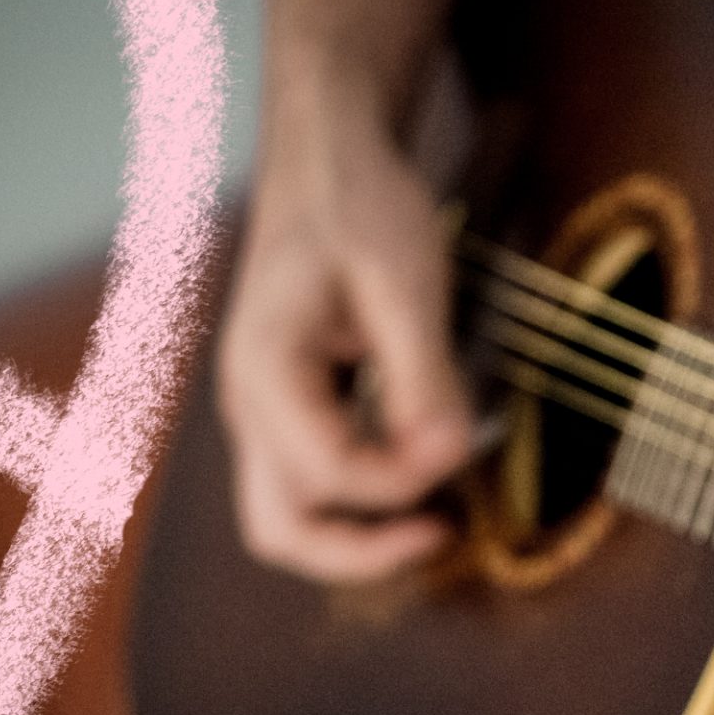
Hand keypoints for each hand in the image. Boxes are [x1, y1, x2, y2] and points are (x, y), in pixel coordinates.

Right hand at [216, 123, 472, 582]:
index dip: (405, 480)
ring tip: (438, 518)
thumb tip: (449, 456)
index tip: (463, 444)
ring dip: (361, 536)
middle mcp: (250, 405)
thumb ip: (423, 374)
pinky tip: (422, 474)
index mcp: (265, 370)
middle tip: (443, 534)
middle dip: (363, 553)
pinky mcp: (293, 412)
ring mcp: (265, 414)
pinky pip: (314, 486)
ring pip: (290, 520)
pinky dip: (364, 503)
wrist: (328, 161)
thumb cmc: (360, 207)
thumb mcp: (405, 281)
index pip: (330, 475)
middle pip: (280, 531)